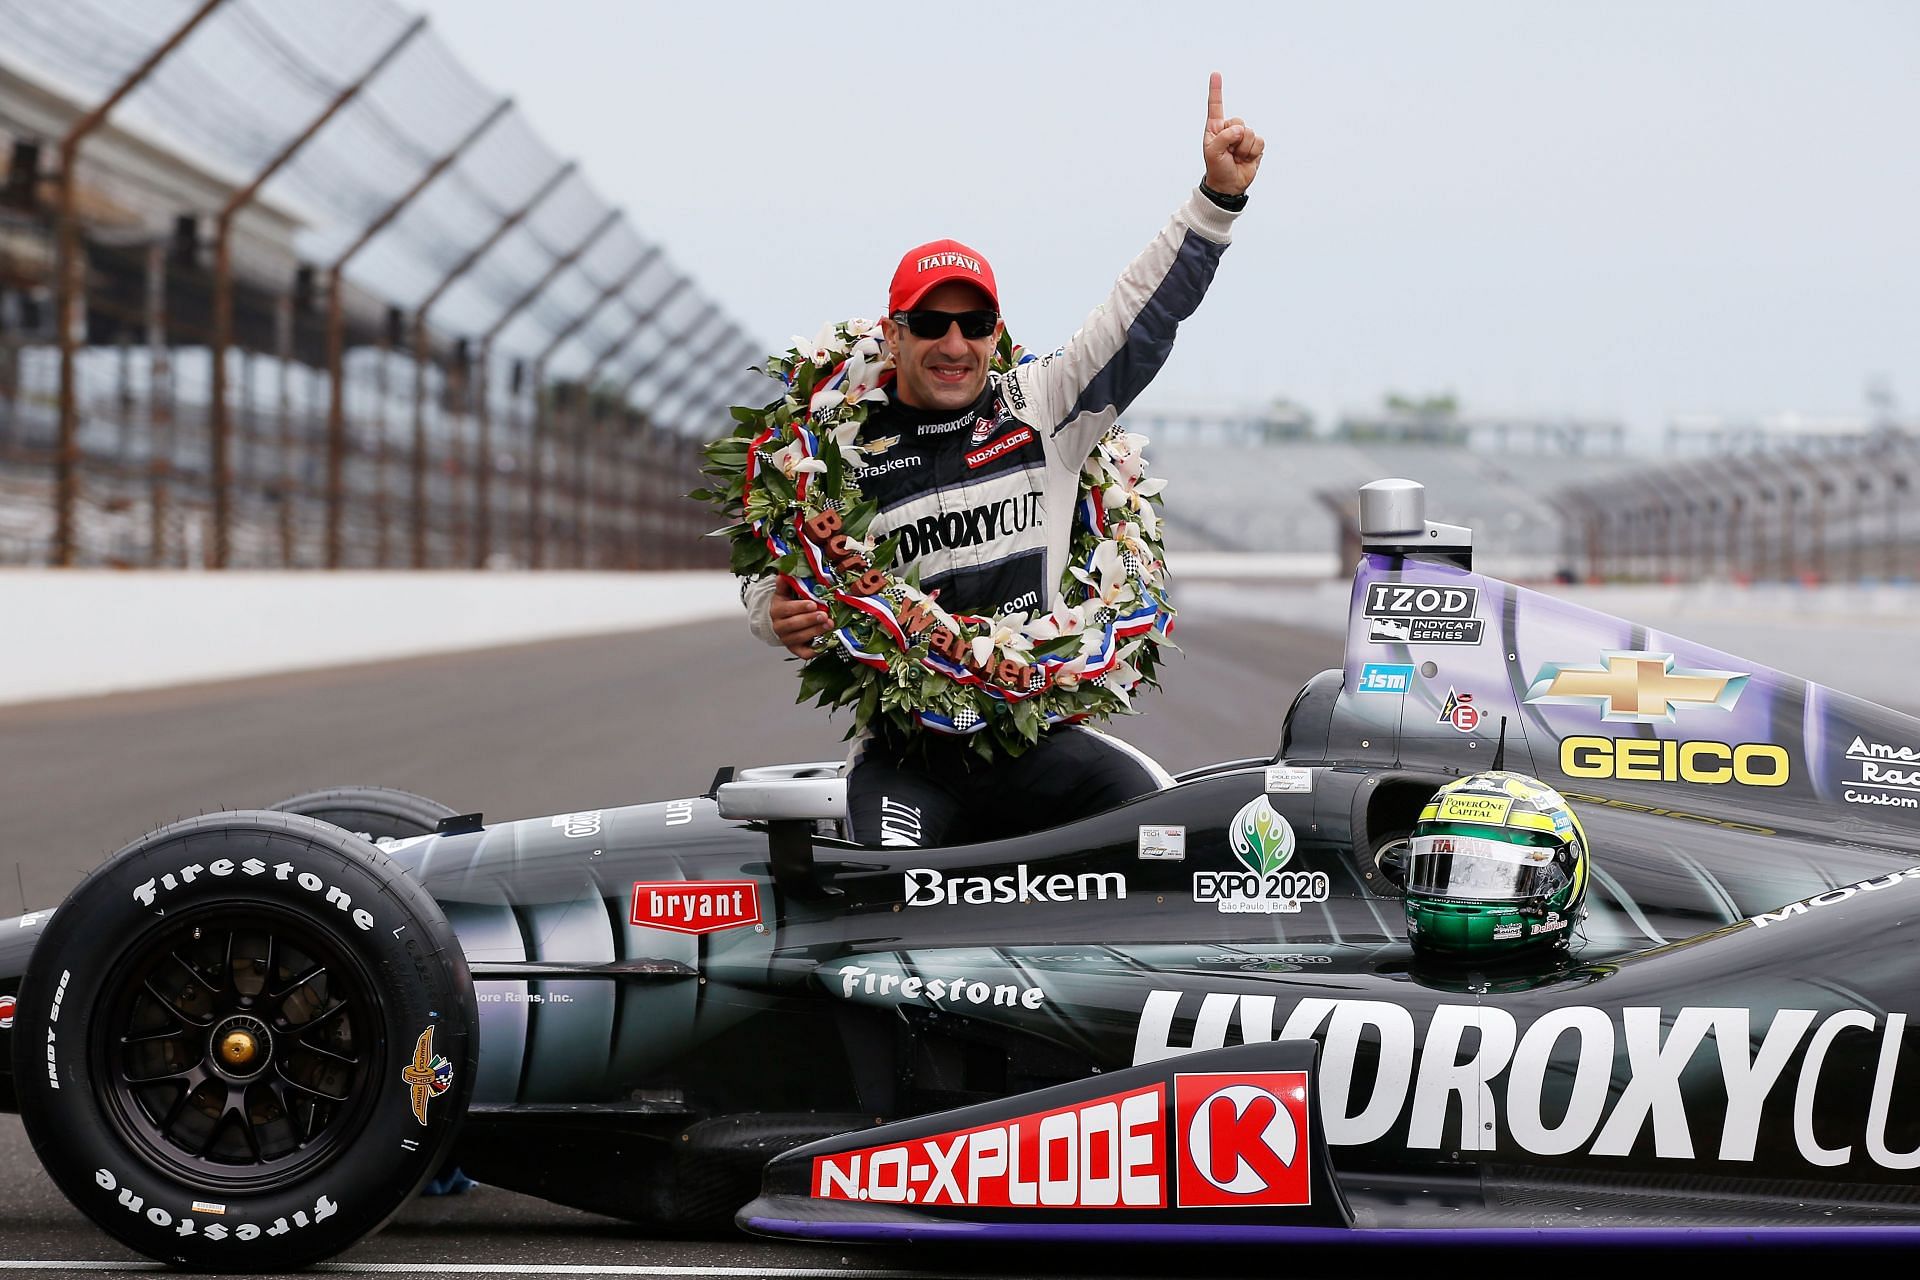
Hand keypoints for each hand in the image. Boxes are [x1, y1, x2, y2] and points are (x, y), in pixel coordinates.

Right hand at [769, 575, 831, 657]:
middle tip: (824, 615)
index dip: (800, 607)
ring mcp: (786, 639)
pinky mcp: (794, 649)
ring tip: (829, 624)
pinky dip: (814, 650)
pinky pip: (803, 653)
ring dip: (816, 631)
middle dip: (811, 620)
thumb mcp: (783, 593)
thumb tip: (784, 574)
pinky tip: (825, 643)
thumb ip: (784, 584)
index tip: (813, 604)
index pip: (787, 609)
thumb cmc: (785, 606)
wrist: (779, 622)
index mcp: (776, 611)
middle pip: (794, 624)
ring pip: (800, 637)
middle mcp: (779, 627)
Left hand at [1201, 71, 1263, 196]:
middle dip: (1235, 139)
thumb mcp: (1213, 152)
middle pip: (1238, 121)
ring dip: (1243, 149)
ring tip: (1236, 157)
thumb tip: (1240, 129)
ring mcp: (1243, 137)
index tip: (1216, 73)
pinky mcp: (1255, 145)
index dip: (1216, 90)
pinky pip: (1259, 142)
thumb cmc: (1217, 168)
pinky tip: (1246, 159)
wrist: (1229, 186)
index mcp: (1215, 128)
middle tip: (1229, 152)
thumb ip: (1224, 137)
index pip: (1216, 106)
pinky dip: (1252, 152)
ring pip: (1249, 133)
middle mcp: (1230, 129)